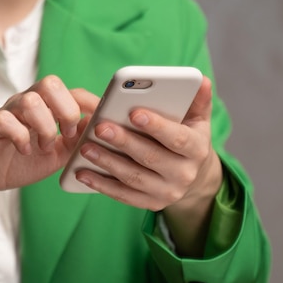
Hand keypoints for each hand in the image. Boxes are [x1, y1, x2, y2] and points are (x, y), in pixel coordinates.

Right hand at [0, 75, 98, 227]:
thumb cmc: (23, 160)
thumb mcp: (58, 154)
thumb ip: (78, 142)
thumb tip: (101, 130)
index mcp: (47, 107)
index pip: (72, 91)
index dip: (91, 103)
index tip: (101, 122)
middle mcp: (28, 102)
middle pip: (50, 83)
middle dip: (66, 110)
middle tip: (66, 134)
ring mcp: (9, 112)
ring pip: (30, 100)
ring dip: (44, 127)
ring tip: (44, 147)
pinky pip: (6, 120)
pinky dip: (20, 137)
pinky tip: (24, 150)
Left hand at [75, 76, 222, 256]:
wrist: (192, 177)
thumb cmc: (187, 138)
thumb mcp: (197, 120)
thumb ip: (196, 100)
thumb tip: (200, 79)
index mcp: (197, 149)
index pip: (177, 138)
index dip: (156, 126)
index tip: (134, 112)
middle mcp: (184, 174)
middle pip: (150, 157)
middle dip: (123, 141)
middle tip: (99, 127)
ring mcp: (167, 192)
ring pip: (133, 177)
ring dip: (107, 162)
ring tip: (85, 148)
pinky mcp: (150, 204)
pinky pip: (123, 195)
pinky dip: (101, 185)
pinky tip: (82, 173)